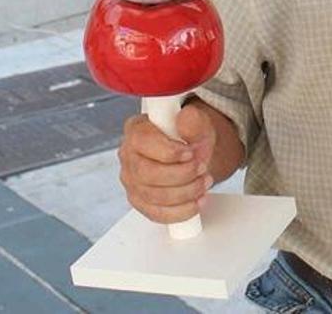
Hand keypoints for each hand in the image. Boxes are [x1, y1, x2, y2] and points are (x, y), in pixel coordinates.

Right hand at [118, 104, 217, 223]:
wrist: (195, 157)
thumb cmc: (190, 138)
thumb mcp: (197, 124)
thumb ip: (192, 120)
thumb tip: (185, 117)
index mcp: (136, 130)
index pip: (143, 142)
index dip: (169, 151)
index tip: (191, 153)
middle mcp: (128, 156)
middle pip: (147, 173)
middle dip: (182, 174)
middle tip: (202, 168)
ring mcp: (132, 181)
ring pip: (153, 196)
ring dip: (186, 192)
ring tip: (203, 182)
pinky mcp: (140, 202)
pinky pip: (157, 214)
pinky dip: (181, 210)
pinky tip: (196, 200)